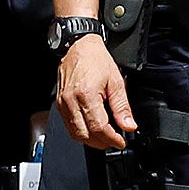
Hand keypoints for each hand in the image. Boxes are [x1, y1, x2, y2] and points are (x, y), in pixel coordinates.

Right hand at [55, 32, 135, 151]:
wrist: (78, 47)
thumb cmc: (96, 60)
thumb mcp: (116, 82)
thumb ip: (122, 107)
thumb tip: (128, 125)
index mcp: (86, 95)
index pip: (99, 127)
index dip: (112, 138)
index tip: (121, 141)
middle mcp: (71, 101)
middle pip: (85, 134)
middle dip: (102, 142)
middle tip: (115, 141)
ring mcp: (63, 104)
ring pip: (75, 133)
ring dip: (91, 140)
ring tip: (105, 138)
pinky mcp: (59, 104)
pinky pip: (69, 125)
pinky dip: (81, 132)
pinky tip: (92, 129)